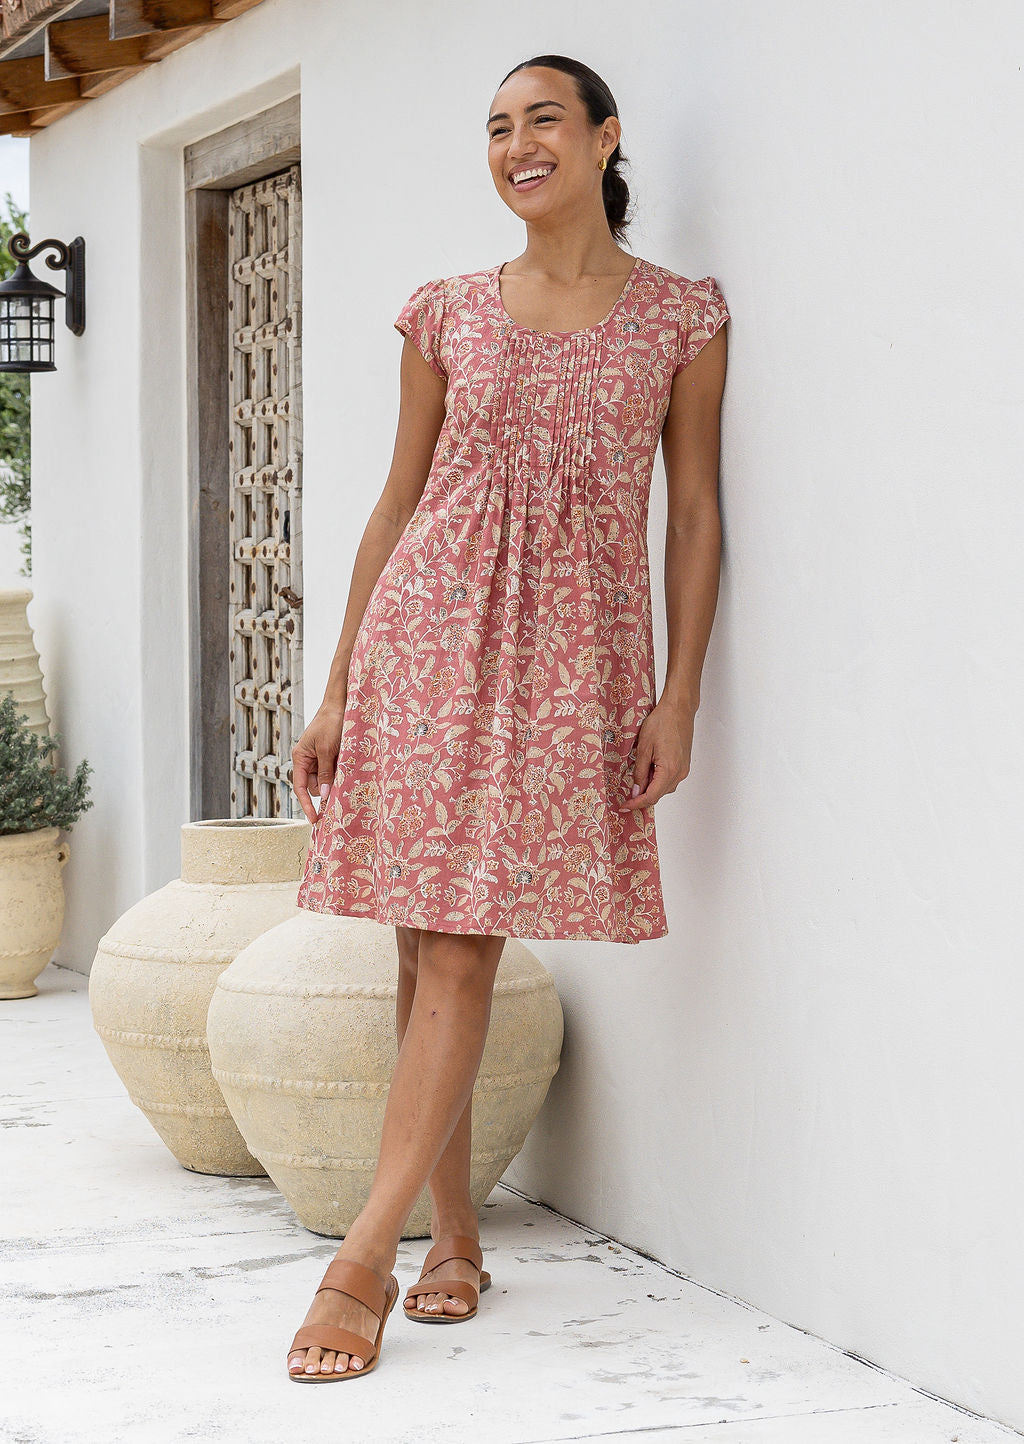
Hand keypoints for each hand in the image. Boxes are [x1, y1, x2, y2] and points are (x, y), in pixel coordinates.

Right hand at [291, 697, 345, 824]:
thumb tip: (325, 796)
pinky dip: (340, 772)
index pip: (300, 787)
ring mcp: (319, 758)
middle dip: (327, 788)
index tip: (315, 819)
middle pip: (315, 786)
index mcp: (300, 758)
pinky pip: (334, 771)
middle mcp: (307, 760)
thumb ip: (326, 773)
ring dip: (336, 778)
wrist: (341, 704)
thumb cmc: (331, 724)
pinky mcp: (330, 756)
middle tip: (341, 780)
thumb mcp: (328, 750)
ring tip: (345, 764)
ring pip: (327, 780)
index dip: (306, 805)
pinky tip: (347, 763)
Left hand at [621, 700, 694, 810]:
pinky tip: (648, 770)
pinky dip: (657, 780)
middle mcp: (679, 773)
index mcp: (669, 770)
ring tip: (636, 777)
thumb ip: (640, 772)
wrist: (679, 709)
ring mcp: (683, 769)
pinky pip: (669, 779)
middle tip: (626, 795)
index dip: (636, 804)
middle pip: (658, 794)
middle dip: (642, 796)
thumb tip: (636, 790)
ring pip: (664, 788)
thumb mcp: (644, 748)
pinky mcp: (684, 764)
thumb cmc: (662, 722)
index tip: (624, 806)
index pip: (651, 796)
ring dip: (650, 787)